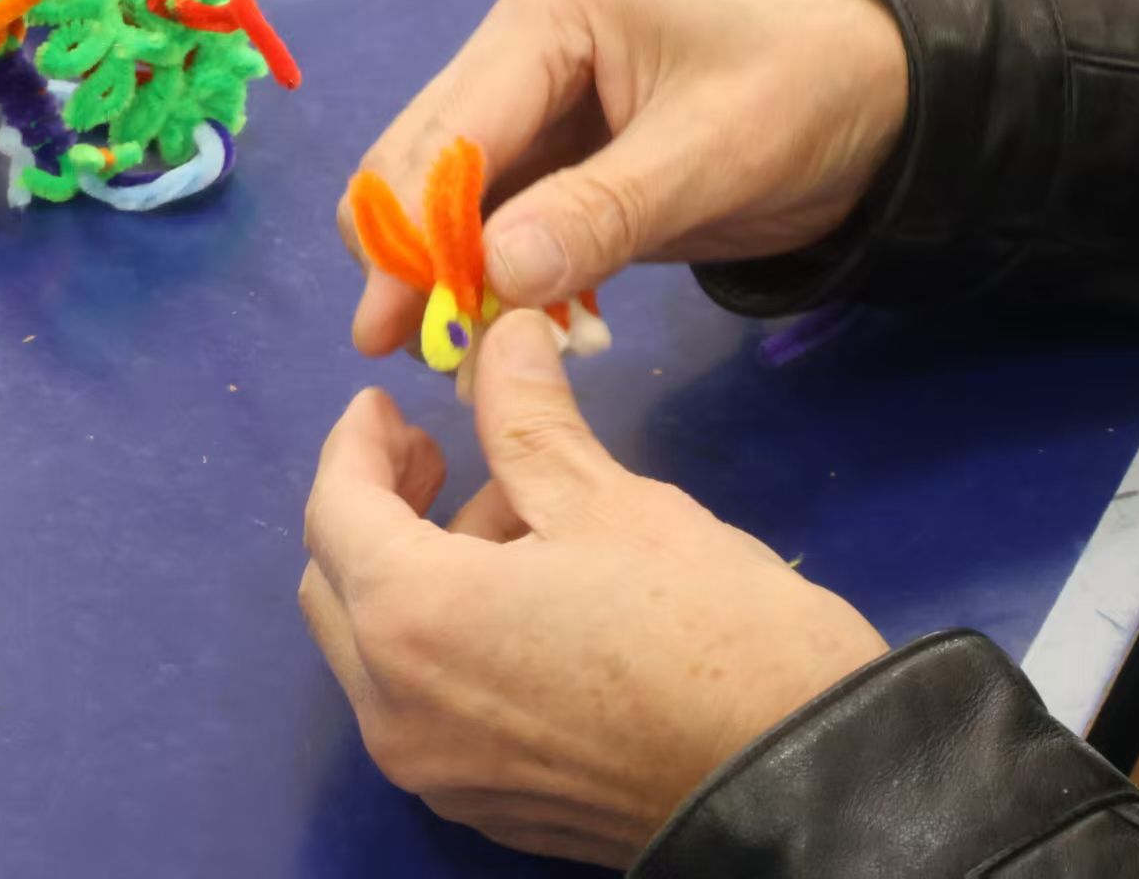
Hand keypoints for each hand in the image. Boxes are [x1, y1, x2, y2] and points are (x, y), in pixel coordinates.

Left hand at [299, 312, 887, 868]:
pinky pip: (425, 704)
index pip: (334, 511)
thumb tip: (503, 332)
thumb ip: (527, 416)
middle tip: (439, 454)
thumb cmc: (708, 626)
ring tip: (517, 516)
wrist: (804, 785)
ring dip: (418, 571)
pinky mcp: (485, 807)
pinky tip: (527, 600)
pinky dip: (445, 638)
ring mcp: (437, 773)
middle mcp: (396, 711)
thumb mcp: (611, 501)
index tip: (387, 403)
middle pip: (336, 586)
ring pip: (378, 650)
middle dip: (376, 508)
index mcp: (414, 621)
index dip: (354, 443)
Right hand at [339, 0, 907, 354]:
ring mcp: (530, 100)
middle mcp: (519, 44)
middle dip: (412, 253)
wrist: (879, 101)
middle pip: (422, 157)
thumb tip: (493, 275)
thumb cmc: (808, 98)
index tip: (391, 325)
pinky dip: (488, 274)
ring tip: (454, 351)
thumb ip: (603, 213)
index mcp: (551, 9)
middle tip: (415, 349)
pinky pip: (491, 219)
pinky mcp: (551, 154)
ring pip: (444, 196)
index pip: (451, 127)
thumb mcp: (716, 155)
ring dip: (444, 270)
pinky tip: (496, 326)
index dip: (411, 228)